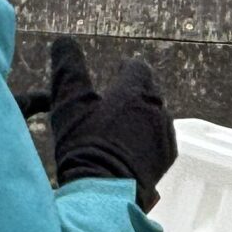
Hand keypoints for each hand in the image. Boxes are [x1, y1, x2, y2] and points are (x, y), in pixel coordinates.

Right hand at [44, 37, 177, 208]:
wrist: (106, 191)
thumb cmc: (84, 144)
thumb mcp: (69, 103)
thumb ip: (68, 68)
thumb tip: (64, 40)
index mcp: (136, 90)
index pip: (137, 68)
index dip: (124, 70)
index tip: (115, 74)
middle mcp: (157, 108)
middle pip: (148, 92)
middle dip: (132, 94)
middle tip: (112, 105)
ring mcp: (165, 134)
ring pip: (154, 116)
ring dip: (140, 118)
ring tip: (118, 131)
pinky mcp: (168, 158)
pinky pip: (158, 140)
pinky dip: (145, 140)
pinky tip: (128, 151)